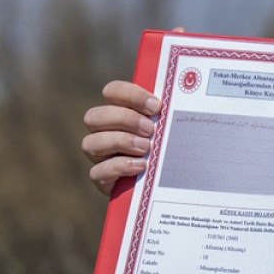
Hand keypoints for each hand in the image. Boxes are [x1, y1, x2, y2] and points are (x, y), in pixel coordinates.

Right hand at [82, 80, 161, 195]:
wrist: (167, 181)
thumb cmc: (169, 146)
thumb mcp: (170, 127)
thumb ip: (169, 113)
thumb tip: (183, 99)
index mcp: (119, 109)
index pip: (112, 91)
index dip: (131, 95)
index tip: (156, 106)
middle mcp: (103, 130)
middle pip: (94, 116)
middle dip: (125, 120)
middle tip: (150, 129)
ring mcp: (99, 155)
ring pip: (89, 143)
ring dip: (120, 142)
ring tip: (146, 148)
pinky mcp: (102, 178)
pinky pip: (97, 171)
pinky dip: (119, 166)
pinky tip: (140, 166)